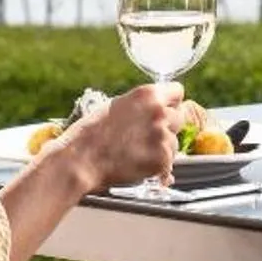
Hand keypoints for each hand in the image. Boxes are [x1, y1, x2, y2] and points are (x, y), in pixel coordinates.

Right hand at [57, 81, 183, 193]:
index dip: (171, 103)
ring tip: (137, 153)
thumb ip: (141, 106)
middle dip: (167, 127)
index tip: (165, 111)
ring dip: (162, 149)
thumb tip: (156, 109)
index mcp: (148, 94)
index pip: (178, 92)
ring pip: (174, 142)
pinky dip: (159, 168)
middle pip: (180, 117)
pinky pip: (169, 163)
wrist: (81, 160)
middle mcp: (159, 112)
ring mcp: (162, 136)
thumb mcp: (117, 106)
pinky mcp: (161, 159)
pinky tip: (140, 166)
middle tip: (147, 137)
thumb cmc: (92, 134)